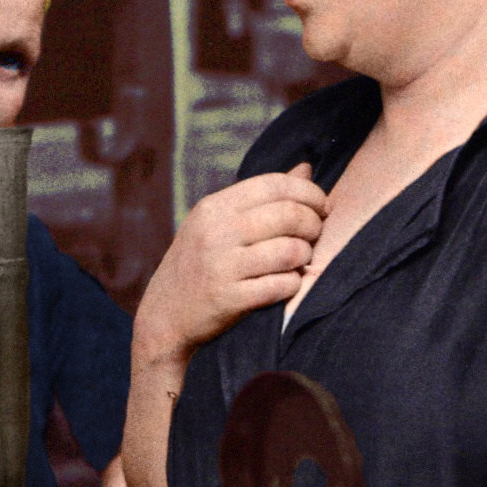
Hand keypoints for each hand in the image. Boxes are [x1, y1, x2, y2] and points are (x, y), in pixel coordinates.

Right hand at [131, 163, 328, 368]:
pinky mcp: (228, 299)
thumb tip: (306, 169)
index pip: (274, 185)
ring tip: (302, 260)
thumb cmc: (199, 264)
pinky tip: (289, 283)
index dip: (308, 192)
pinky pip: (280, 286)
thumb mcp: (218, 224)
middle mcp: (216, 232)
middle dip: (313, 224)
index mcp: (214, 207)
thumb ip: (261, 198)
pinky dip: (293, 284)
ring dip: (306, 256)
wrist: (164, 316)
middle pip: (287, 215)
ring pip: (289, 251)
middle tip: (317, 234)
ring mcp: (221, 266)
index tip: (323, 206)